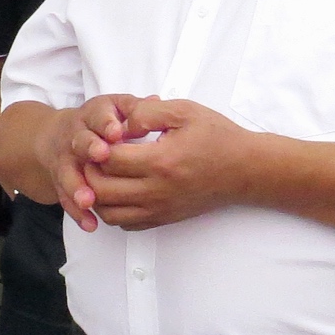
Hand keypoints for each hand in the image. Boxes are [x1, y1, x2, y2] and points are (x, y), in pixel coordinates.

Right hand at [39, 94, 145, 230]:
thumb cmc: (101, 121)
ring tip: (89, 200)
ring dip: (78, 187)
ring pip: (69, 173)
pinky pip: (66, 198)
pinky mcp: (62, 182)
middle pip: (80, 142)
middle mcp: (75, 136)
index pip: (98, 115)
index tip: (117, 131)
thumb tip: (155, 103)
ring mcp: (66, 161)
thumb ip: (136, 107)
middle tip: (101, 155)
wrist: (60, 136)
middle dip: (90, 148)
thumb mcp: (117, 106)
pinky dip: (77, 212)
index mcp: (92, 115)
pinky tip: (90, 224)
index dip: (106, 123)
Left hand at [80, 99, 249, 231]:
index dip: (96, 145)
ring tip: (102, 173)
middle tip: (92, 155)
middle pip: (101, 191)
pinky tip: (119, 190)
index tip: (99, 134)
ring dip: (97, 194)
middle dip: (89, 171)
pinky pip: (126, 224)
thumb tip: (119, 121)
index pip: (108, 159)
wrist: (246, 169)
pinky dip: (113, 210)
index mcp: (161, 161)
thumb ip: (147, 111)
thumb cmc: (217, 137)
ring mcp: (160, 208)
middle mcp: (157, 190)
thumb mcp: (184, 111)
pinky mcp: (164, 218)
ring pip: (109, 213)